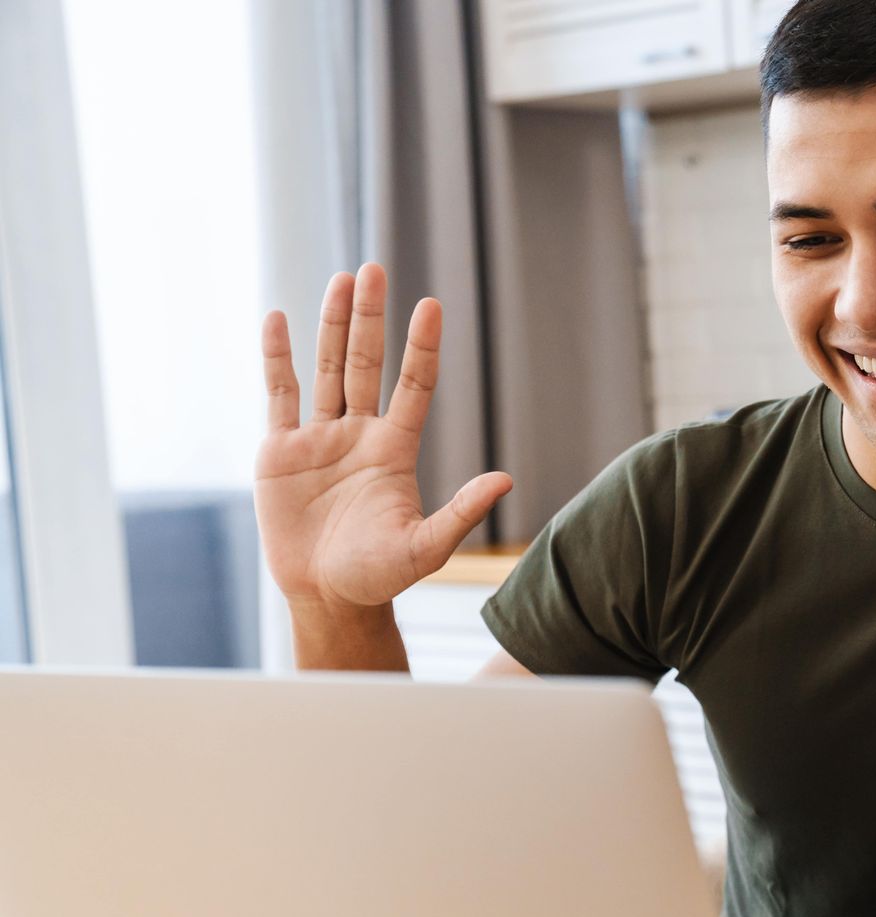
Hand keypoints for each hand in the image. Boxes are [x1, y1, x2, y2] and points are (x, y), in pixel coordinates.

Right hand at [256, 263, 512, 609]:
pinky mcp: (280, 451)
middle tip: (375, 269)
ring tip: (343, 280)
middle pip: (367, 364)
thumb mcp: (426, 547)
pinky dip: (278, 357)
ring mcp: (320, 439)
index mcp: (396, 450)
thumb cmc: (380, 576)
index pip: (413, 385)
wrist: (328, 596)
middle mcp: (360, 435)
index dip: (421, 347)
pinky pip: (280, 394)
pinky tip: (279, 318)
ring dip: (334, 325)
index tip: (431, 306)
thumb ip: (462, 512)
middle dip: (372, 318)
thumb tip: (506, 480)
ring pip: (327, 369)